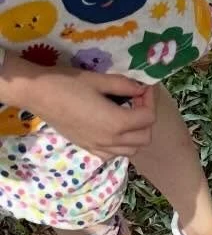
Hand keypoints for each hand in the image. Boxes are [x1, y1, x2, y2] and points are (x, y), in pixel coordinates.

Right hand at [0, 62, 155, 159]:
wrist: (37, 94)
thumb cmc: (66, 82)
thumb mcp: (98, 80)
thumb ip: (123, 85)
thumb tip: (141, 88)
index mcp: (117, 122)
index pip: (148, 118)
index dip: (150, 101)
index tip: (144, 88)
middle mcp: (112, 140)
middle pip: (145, 137)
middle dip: (147, 118)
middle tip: (137, 101)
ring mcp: (100, 148)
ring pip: (132, 150)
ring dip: (136, 134)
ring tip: (128, 115)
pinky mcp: (89, 149)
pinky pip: (115, 154)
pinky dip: (121, 145)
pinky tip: (114, 130)